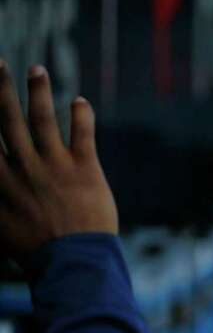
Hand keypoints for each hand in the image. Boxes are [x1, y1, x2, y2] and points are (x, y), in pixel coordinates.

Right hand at [0, 62, 117, 258]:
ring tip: (37, 69)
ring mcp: (53, 165)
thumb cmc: (34, 251)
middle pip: (6, 118)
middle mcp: (22, 166)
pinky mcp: (84, 168)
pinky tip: (80, 100)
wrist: (72, 263)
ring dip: (39, 91)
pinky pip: (82, 133)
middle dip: (1, 88)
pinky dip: (81, 114)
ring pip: (43, 118)